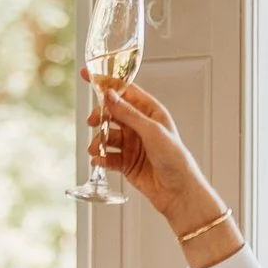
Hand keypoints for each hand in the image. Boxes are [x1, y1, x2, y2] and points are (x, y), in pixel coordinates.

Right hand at [86, 82, 236, 264]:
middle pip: (112, 113)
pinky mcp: (126, 163)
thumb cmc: (175, 159)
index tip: (88, 75)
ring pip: (107, 135)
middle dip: (100, 116)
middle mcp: (140, 126)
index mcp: (151, 112)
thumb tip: (109, 95)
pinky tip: (98, 161)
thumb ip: (128, 113)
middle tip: (93, 122)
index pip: (125, 91)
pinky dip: (101, 158)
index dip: (106, 82)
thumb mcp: (152, 131)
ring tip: (95, 149)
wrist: (179, 192)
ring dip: (98, 141)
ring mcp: (133, 145)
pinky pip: (108, 157)